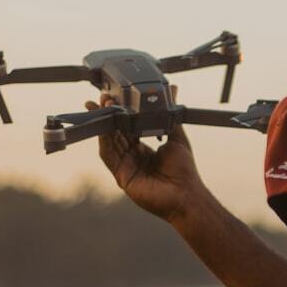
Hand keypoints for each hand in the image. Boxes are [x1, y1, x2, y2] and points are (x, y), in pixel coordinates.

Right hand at [85, 86, 208, 224]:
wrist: (187, 195)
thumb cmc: (185, 171)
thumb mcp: (177, 137)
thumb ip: (169, 115)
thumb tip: (172, 91)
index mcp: (143, 150)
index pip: (126, 128)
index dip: (120, 114)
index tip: (115, 98)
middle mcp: (132, 158)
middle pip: (115, 134)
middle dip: (107, 115)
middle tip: (101, 98)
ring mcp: (126, 168)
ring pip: (109, 143)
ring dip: (103, 125)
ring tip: (99, 107)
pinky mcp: (122, 177)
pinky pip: (109, 157)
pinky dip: (105, 141)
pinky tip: (103, 128)